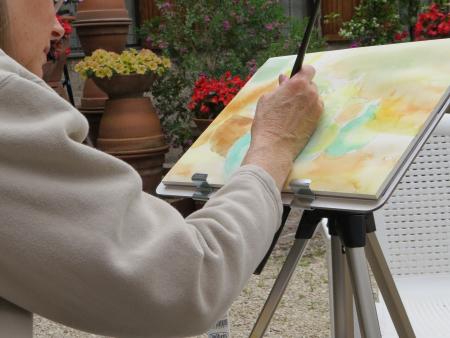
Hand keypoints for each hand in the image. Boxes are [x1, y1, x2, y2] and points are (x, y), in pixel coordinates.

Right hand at [243, 65, 322, 189]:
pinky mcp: (318, 120)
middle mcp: (311, 93)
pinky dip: (308, 111)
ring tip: (292, 111)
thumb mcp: (267, 99)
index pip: (308, 69)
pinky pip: (315, 109)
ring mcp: (317, 107)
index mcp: (297, 84)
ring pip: (313, 98)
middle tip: (289, 97)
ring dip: (306, 100)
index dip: (302, 72)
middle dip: (302, 88)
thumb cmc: (267, 122)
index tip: (296, 76)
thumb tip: (284, 80)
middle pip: (311, 84)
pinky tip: (296, 119)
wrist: (275, 146)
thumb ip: (279, 87)